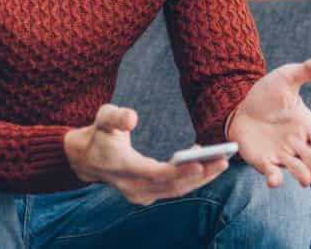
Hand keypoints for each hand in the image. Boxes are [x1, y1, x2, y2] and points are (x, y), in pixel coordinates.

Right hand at [64, 104, 228, 205]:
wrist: (86, 159)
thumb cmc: (99, 133)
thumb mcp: (103, 117)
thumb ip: (117, 116)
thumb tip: (132, 117)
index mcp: (122, 166)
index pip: (154, 173)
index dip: (177, 171)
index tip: (200, 164)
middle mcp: (132, 186)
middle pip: (171, 185)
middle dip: (200, 174)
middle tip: (224, 160)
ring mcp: (140, 194)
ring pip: (176, 190)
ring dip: (200, 179)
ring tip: (222, 162)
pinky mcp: (147, 195)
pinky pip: (173, 190)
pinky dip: (190, 179)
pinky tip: (205, 164)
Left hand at [228, 54, 310, 187]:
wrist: (240, 104)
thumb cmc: (268, 93)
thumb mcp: (287, 78)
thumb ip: (308, 71)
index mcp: (308, 127)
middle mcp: (299, 144)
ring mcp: (282, 154)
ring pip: (298, 170)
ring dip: (302, 176)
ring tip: (305, 180)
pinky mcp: (264, 161)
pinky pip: (273, 173)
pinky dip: (275, 179)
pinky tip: (274, 180)